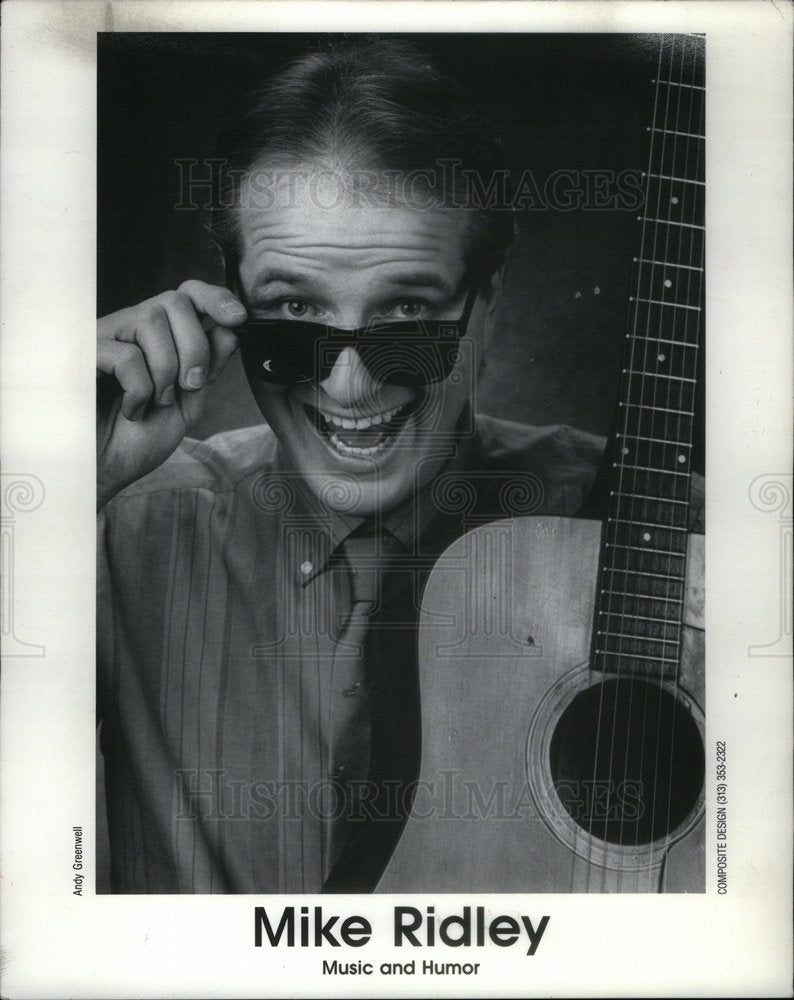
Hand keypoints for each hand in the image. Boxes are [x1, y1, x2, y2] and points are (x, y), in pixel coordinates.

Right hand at [97, 280, 246, 508]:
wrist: (103, 470)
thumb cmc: (137, 438)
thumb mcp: (187, 403)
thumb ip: (208, 368)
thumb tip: (229, 330)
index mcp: (158, 337)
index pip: (186, 294)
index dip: (214, 297)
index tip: (239, 318)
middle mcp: (130, 329)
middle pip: (174, 301)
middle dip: (195, 347)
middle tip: (189, 386)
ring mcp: (105, 338)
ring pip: (151, 322)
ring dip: (166, 371)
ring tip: (154, 401)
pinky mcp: (81, 355)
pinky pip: (126, 355)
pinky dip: (140, 390)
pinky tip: (131, 409)